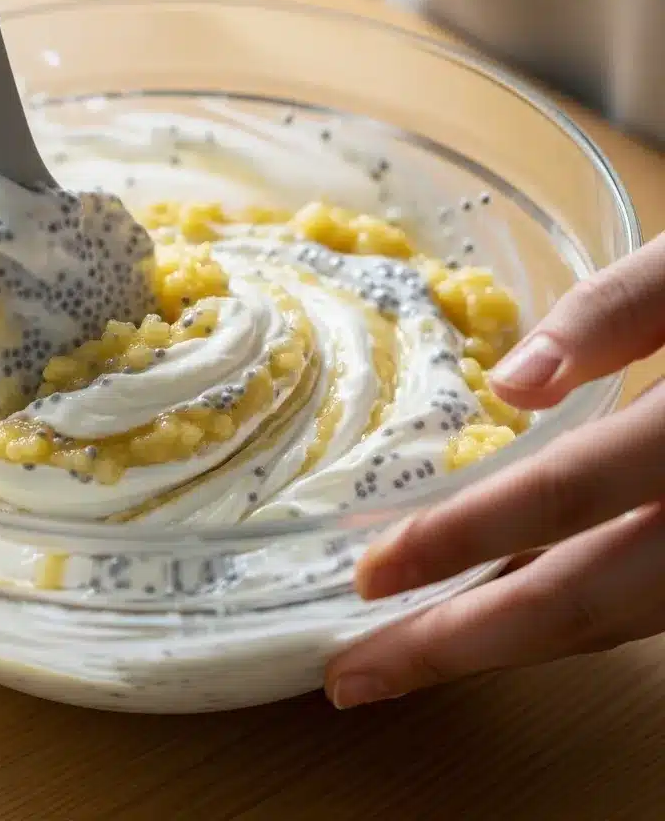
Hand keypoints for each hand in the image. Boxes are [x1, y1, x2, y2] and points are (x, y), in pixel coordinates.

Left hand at [324, 231, 664, 709]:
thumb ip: (612, 315)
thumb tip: (510, 383)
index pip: (561, 497)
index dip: (459, 539)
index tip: (368, 576)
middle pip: (578, 602)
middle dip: (458, 645)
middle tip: (356, 674)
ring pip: (609, 622)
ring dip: (498, 646)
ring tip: (404, 655)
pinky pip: (632, 609)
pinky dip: (553, 619)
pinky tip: (485, 615)